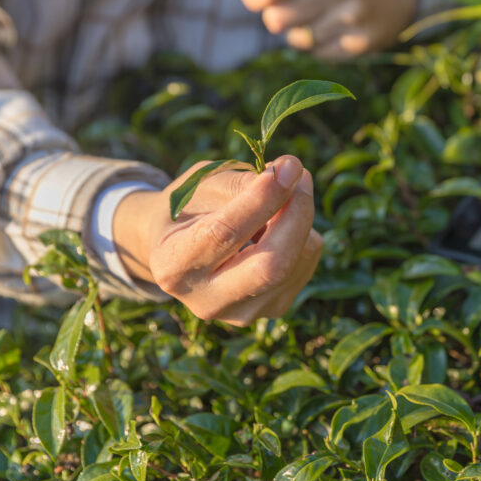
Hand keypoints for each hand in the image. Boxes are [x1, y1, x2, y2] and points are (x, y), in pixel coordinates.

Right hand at [112, 155, 321, 325]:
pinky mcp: (273, 308)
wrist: (179, 250)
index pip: (224, 235)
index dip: (261, 200)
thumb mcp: (199, 184)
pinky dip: (301, 234)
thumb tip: (290, 174)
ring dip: (299, 217)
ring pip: (296, 260)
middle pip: (271, 266)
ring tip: (278, 198)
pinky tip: (276, 227)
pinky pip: (306, 262)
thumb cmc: (188, 208)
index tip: (287, 167)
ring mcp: (243, 313)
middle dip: (296, 213)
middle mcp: (208, 301)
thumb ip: (239, 182)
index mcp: (174, 265)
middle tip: (301, 175)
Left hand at [240, 0, 418, 59]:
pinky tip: (335, 25)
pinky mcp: (362, 44)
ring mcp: (352, 18)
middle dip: (275, 13)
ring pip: (296, 40)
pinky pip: (318, 53)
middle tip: (292, 2)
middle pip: (275, 20)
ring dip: (299, 29)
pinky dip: (320, 42)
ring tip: (318, 12)